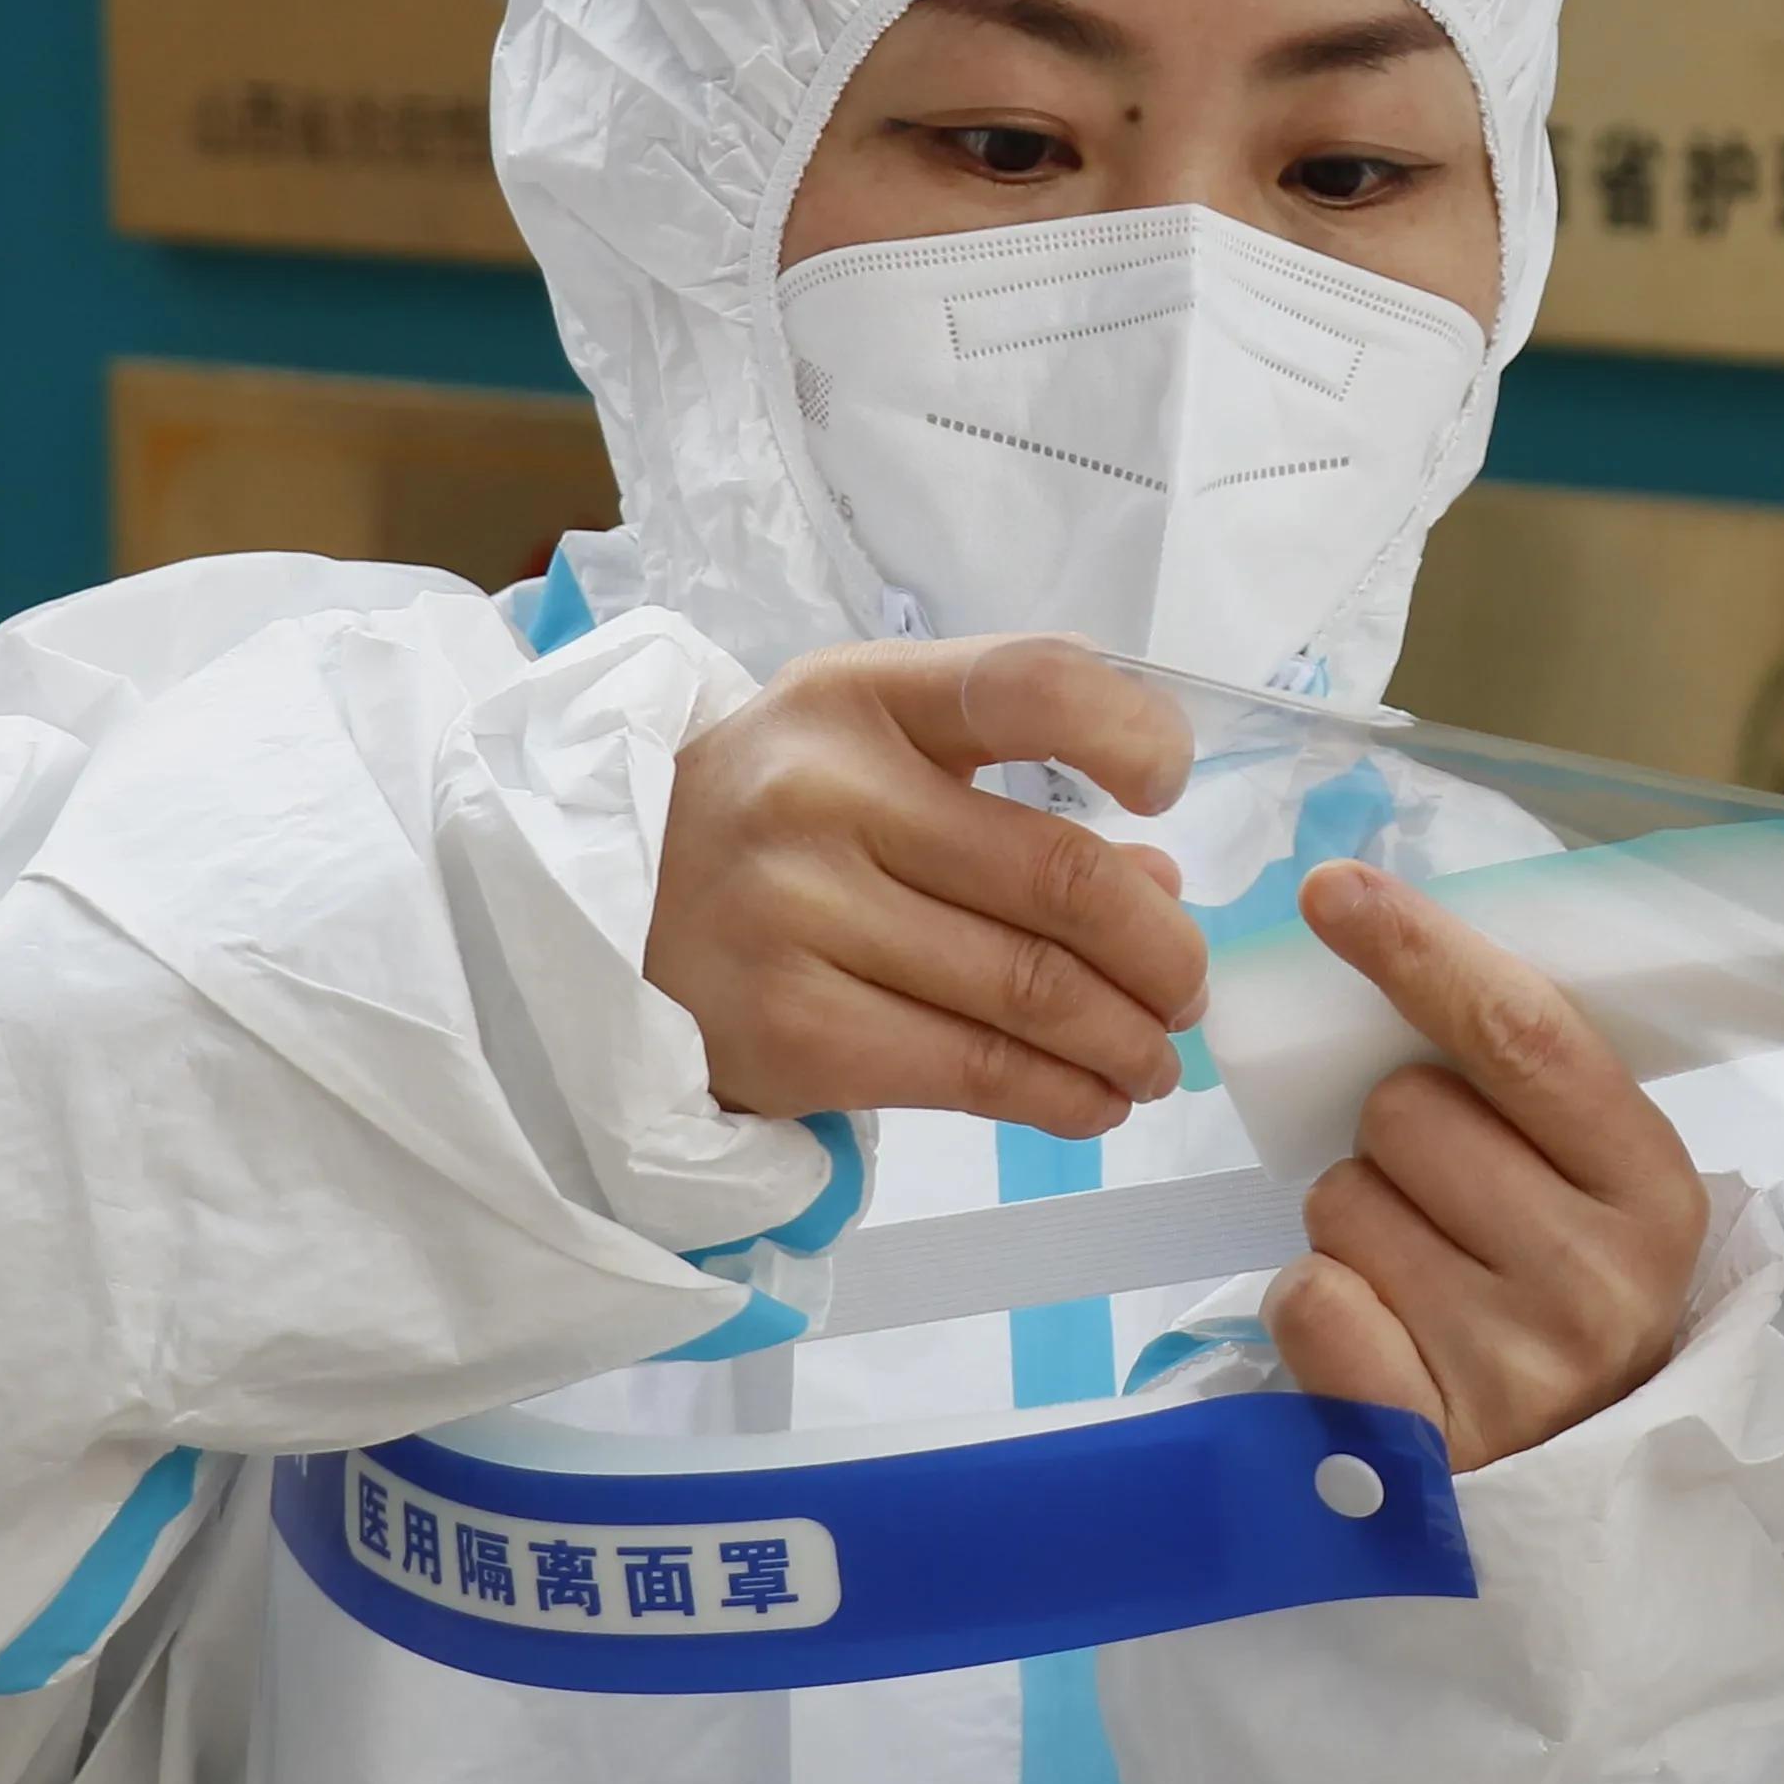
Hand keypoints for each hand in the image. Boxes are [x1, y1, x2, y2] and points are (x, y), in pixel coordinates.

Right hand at [641, 638, 1207, 1135]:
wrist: (594, 914)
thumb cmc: (772, 820)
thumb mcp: (871, 754)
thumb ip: (1010, 798)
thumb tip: (1161, 891)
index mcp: (859, 696)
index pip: (1030, 684)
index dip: (1132, 733)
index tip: (1168, 789)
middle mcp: (825, 795)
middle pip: (1060, 879)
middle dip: (1161, 952)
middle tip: (1188, 989)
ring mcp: (799, 916)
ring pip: (1030, 992)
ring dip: (1127, 1039)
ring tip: (1154, 1056)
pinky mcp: (789, 1031)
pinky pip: (973, 1072)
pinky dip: (1063, 1097)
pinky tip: (1094, 1100)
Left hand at [1261, 863, 1707, 1469]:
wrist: (1590, 1501)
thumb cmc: (1566, 1300)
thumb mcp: (1594, 1190)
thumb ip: (1523, 1082)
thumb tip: (1379, 932)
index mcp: (1654, 1189)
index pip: (1524, 1035)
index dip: (1422, 950)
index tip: (1333, 891)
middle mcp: (1597, 1278)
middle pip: (1405, 1112)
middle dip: (1393, 1138)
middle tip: (1442, 1202)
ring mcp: (1514, 1366)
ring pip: (1342, 1199)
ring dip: (1353, 1223)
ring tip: (1419, 1278)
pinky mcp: (1423, 1440)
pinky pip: (1307, 1296)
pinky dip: (1317, 1303)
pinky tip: (1379, 1337)